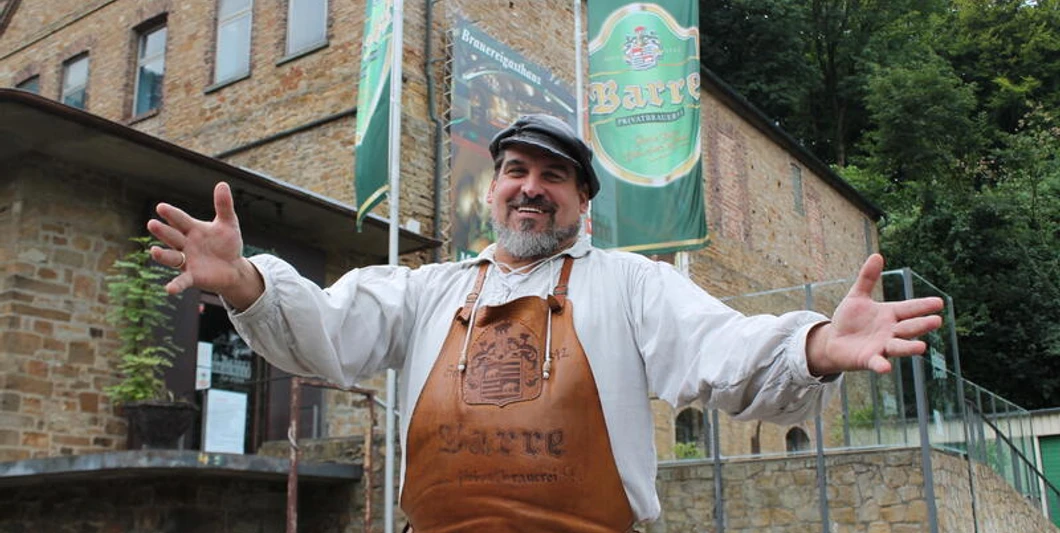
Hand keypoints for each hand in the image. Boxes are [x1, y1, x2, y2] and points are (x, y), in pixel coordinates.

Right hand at [146, 182, 263, 308]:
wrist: (234, 267)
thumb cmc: (227, 244)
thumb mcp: (228, 223)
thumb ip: (224, 206)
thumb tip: (222, 183)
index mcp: (192, 229)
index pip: (180, 220)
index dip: (171, 214)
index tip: (161, 207)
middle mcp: (185, 244)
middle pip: (171, 236)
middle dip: (163, 231)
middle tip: (152, 224)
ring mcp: (187, 261)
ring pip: (171, 257)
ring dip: (162, 255)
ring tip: (154, 251)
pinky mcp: (193, 276)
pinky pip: (182, 281)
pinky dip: (175, 285)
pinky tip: (169, 289)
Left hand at [807, 254, 944, 375]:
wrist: (834, 341)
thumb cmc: (850, 319)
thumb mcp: (857, 296)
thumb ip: (867, 278)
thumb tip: (877, 255)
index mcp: (890, 315)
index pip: (909, 308)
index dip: (922, 306)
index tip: (939, 302)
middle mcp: (890, 331)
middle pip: (908, 327)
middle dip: (921, 324)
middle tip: (937, 321)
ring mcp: (881, 346)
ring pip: (898, 346)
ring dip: (909, 347)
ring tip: (922, 347)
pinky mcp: (869, 359)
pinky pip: (877, 362)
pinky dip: (881, 365)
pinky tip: (885, 368)